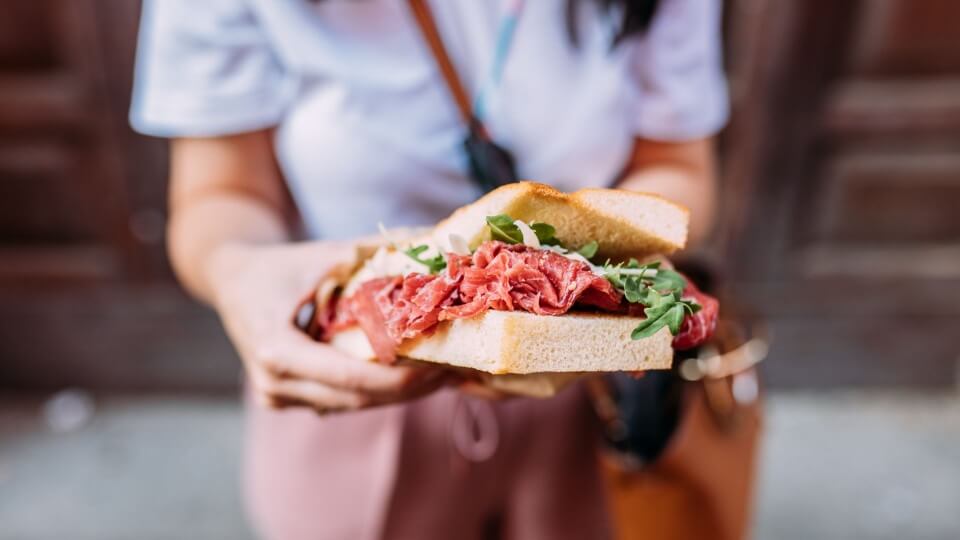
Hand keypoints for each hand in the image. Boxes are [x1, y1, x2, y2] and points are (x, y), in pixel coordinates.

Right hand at [207, 241, 449, 413]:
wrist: (232, 281)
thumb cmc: (279, 264)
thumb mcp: (325, 254)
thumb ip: (376, 252)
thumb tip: (431, 241)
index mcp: (277, 350)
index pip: (351, 378)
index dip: (399, 378)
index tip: (439, 365)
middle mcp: (274, 383)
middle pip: (357, 398)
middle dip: (408, 388)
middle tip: (452, 370)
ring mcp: (277, 397)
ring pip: (352, 404)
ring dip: (396, 393)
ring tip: (439, 374)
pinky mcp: (286, 399)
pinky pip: (339, 400)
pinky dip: (374, 389)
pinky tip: (408, 376)